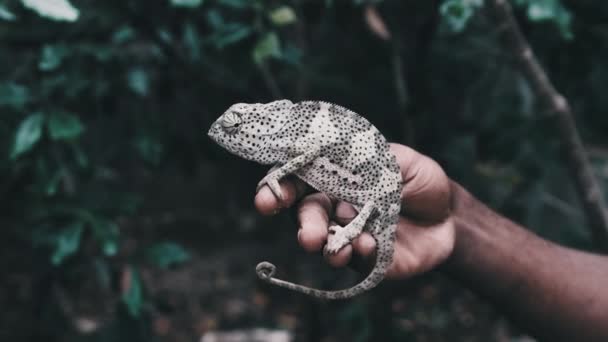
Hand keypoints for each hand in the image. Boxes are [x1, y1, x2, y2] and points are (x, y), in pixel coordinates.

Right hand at [254, 143, 454, 277]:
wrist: (451, 216)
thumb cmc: (420, 181)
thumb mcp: (399, 159)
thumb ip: (366, 157)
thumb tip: (331, 152)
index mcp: (336, 180)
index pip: (299, 182)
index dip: (279, 189)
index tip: (269, 199)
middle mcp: (336, 209)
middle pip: (307, 216)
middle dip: (304, 225)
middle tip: (308, 236)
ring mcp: (350, 236)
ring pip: (327, 243)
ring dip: (327, 248)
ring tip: (337, 250)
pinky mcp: (369, 261)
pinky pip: (355, 261)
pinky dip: (357, 254)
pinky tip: (367, 246)